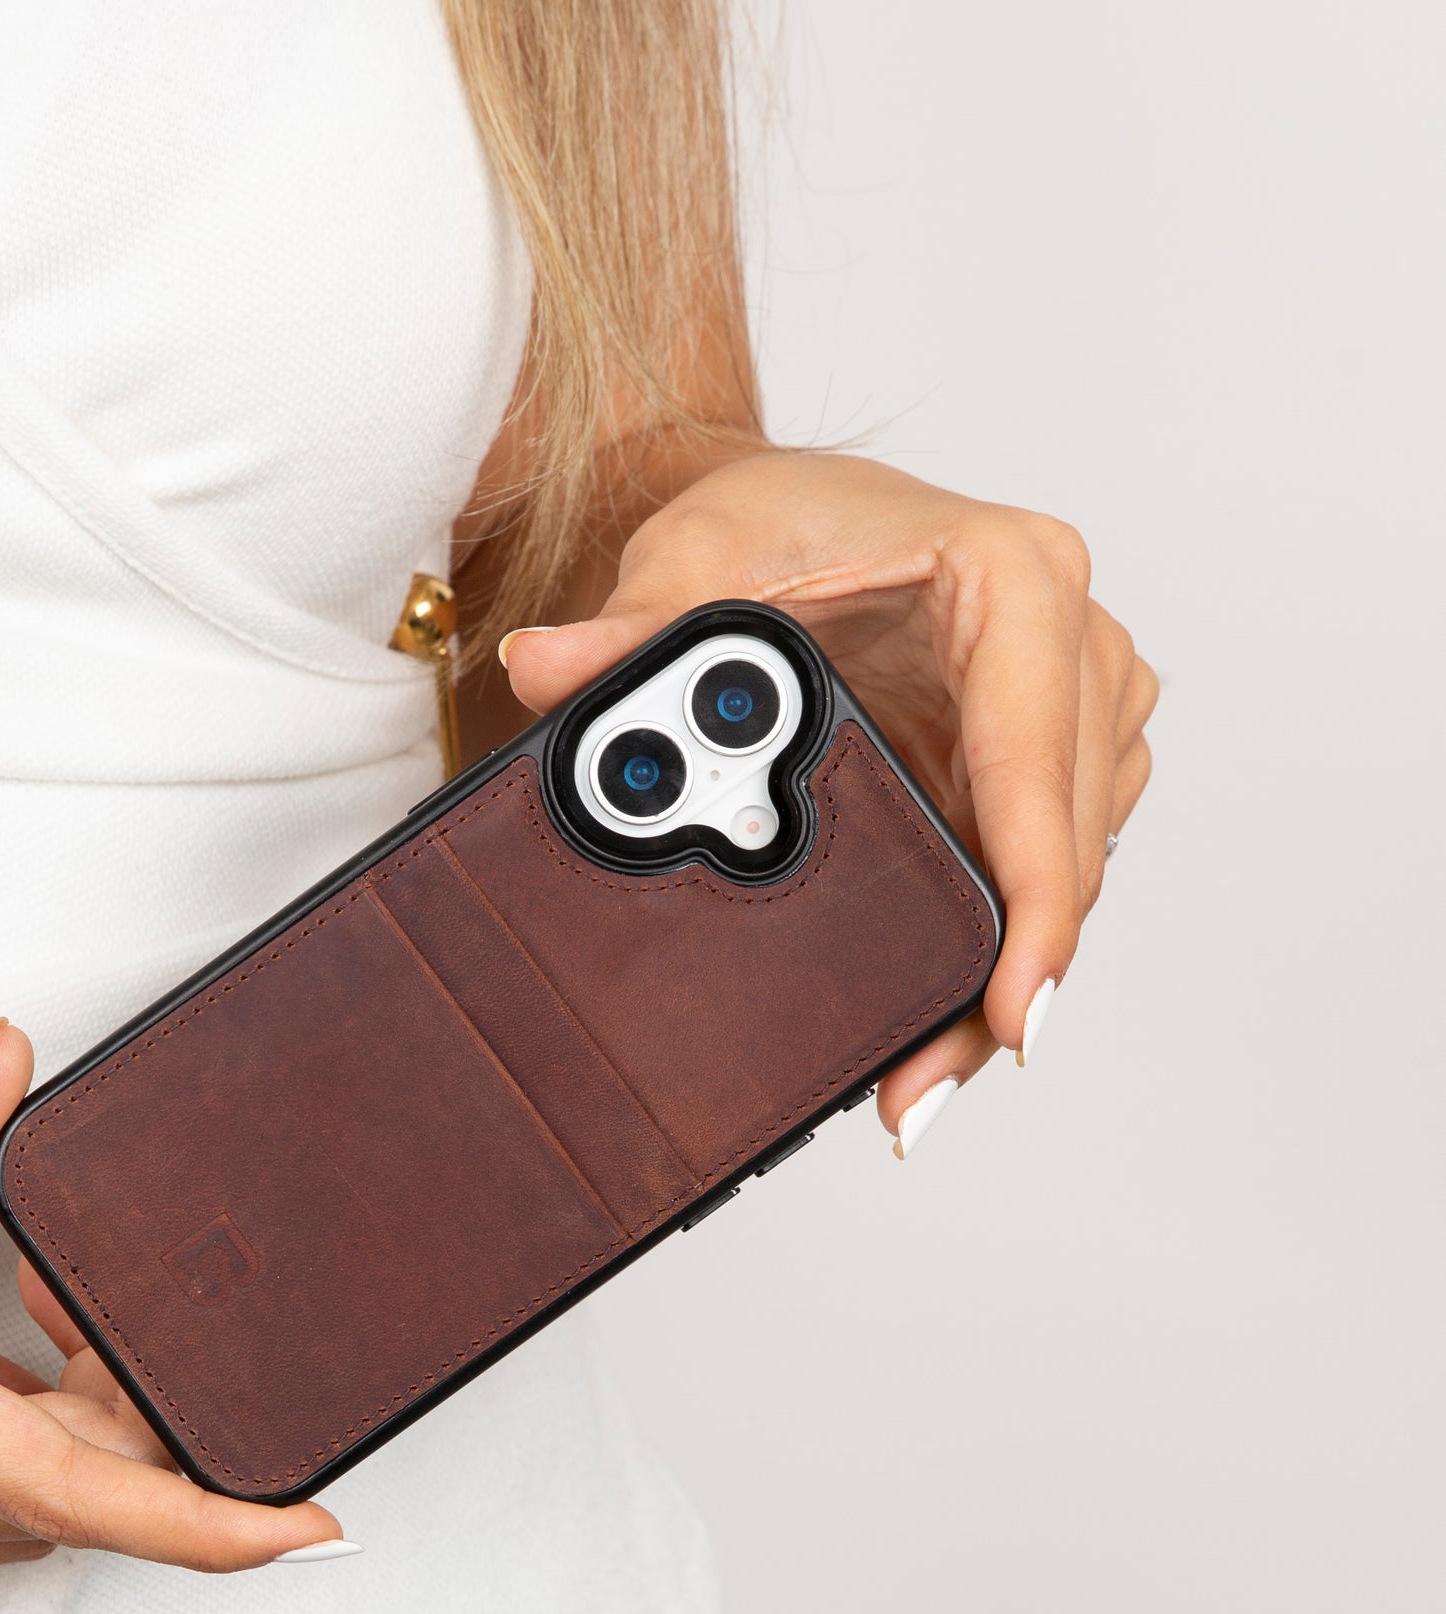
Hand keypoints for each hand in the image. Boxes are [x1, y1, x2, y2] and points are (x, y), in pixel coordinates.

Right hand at [0, 1024, 345, 1578]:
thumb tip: (12, 1075)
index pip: (60, 1482)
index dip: (196, 1518)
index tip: (302, 1525)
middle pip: (67, 1493)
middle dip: (156, 1427)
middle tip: (170, 1318)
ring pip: (20, 1507)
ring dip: (90, 1435)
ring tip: (92, 1318)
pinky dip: (26, 1446)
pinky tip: (22, 1364)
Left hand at [499, 450, 1156, 1140]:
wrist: (789, 516)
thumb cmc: (765, 518)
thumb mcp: (690, 563)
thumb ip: (627, 630)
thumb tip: (541, 668)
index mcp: (1014, 578)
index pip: (1038, 760)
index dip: (1035, 899)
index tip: (1014, 1012)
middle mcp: (1073, 644)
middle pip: (1062, 848)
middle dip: (1000, 982)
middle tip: (912, 1098)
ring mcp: (1072, 708)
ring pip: (1064, 875)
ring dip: (996, 982)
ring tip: (912, 1085)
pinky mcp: (1042, 760)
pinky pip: (1039, 868)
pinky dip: (991, 948)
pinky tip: (934, 1024)